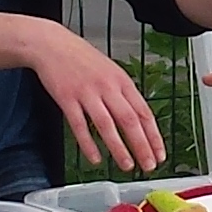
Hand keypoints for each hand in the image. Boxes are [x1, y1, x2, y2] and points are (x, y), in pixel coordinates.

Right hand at [29, 24, 169, 172]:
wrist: (52, 45)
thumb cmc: (82, 59)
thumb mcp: (111, 71)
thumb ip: (124, 94)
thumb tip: (139, 119)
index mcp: (122, 81)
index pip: (144, 112)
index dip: (154, 136)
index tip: (159, 154)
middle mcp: (107, 87)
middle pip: (130, 120)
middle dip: (142, 146)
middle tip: (149, 165)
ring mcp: (87, 93)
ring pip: (107, 125)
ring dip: (119, 148)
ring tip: (127, 165)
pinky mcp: (67, 98)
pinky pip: (79, 125)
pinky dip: (88, 144)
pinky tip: (95, 158)